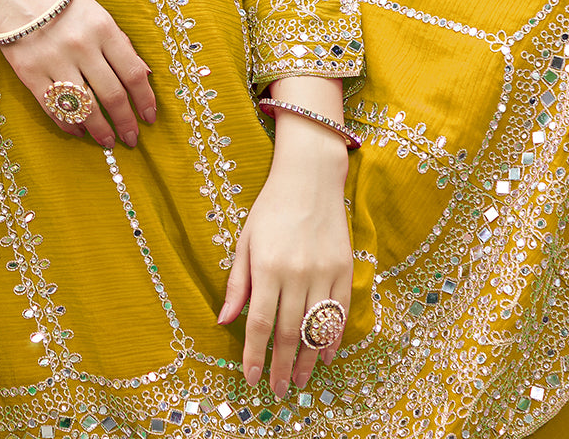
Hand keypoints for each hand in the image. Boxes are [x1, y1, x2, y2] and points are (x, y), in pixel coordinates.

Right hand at [1, 0, 155, 147]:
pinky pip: (54, 108)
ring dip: (100, 130)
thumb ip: (120, 44)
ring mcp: (54, 61)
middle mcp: (81, 46)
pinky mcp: (30, 74)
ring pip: (85, 107)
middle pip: (112, 94)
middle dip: (125, 122)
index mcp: (103, 28)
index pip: (132, 72)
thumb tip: (143, 75)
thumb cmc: (62, 4)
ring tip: (109, 141)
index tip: (150, 117)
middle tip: (132, 139)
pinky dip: (69, 124)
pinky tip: (79, 131)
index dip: (144, 100)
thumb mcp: (98, 14)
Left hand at [217, 123, 351, 395]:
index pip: (259, 324)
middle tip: (278, 390)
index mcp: (267, 266)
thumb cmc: (271, 208)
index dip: (254, 355)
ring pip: (315, 328)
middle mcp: (296, 273)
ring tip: (301, 382)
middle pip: (288, 333)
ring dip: (308, 360)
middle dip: (281, 367)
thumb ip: (237, 284)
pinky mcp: (344, 269)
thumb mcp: (246, 241)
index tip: (250, 378)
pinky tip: (327, 355)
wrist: (310, 177)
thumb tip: (224, 321)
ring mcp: (323, 272)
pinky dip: (333, 337)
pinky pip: (339, 312)